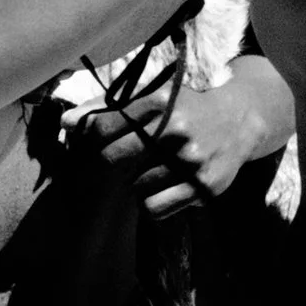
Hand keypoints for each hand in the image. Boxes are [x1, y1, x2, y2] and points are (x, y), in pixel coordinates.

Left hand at [71, 72, 287, 217]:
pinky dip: (152, 202)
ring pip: (135, 186)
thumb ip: (106, 107)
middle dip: (111, 164)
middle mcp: (174, 129)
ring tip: (154, 171)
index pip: (101, 127)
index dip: (92, 140)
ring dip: (137, 184)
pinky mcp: (202, 186)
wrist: (240, 120)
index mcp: (158, 102)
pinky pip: (154, 207)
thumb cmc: (184, 109)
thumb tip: (65, 122)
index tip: (99, 143)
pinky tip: (163, 188)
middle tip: (123, 162)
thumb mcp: (151, 98)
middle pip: (112, 158)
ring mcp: (190, 159)